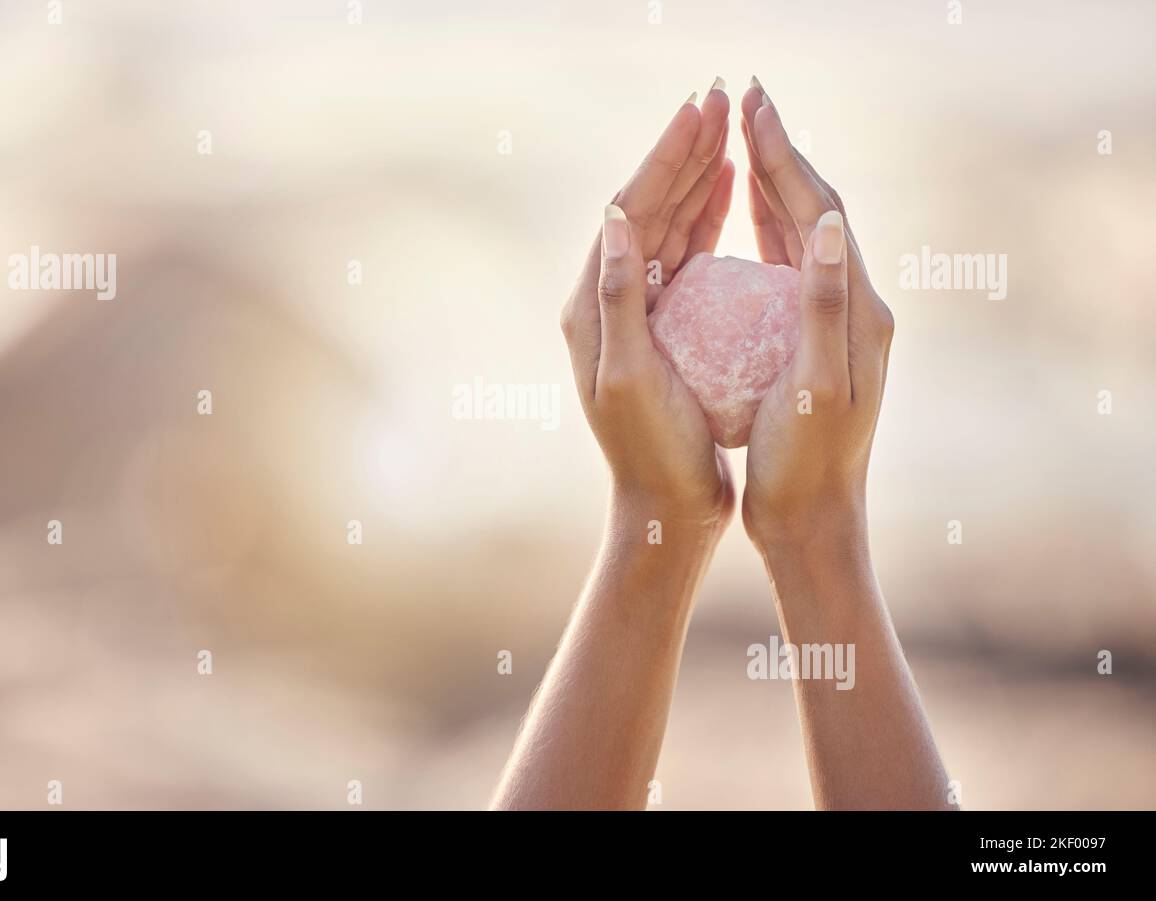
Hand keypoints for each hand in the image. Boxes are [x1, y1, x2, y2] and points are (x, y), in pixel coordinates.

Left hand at [560, 83, 737, 531]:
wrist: (664, 505)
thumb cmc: (653, 452)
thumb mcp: (630, 379)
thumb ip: (620, 301)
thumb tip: (614, 221)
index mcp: (591, 307)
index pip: (627, 212)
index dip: (664, 159)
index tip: (698, 111)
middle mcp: (605, 300)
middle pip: (643, 206)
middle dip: (680, 151)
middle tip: (718, 98)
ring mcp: (635, 310)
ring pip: (666, 224)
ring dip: (693, 174)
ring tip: (725, 128)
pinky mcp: (663, 324)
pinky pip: (683, 255)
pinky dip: (704, 216)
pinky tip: (727, 190)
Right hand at [737, 79, 895, 549]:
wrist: (814, 520)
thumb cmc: (806, 464)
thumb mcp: (817, 389)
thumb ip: (821, 307)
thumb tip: (822, 226)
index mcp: (857, 310)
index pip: (820, 211)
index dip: (784, 156)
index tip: (751, 108)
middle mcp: (855, 305)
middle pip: (816, 209)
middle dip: (779, 152)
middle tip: (744, 101)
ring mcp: (837, 320)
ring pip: (804, 232)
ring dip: (775, 181)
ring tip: (742, 138)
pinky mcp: (815, 338)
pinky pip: (790, 266)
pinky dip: (768, 227)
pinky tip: (745, 215)